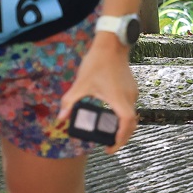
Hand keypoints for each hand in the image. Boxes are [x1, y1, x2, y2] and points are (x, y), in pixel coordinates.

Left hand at [56, 30, 138, 153]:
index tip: (110, 148)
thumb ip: (69, 103)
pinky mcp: (132, 86)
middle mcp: (129, 98)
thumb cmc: (96, 63)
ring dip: (124, 126)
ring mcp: (133, 92)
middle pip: (132, 124)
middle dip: (122, 137)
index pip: (126, 126)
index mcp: (119, 100)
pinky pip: (130, 106)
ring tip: (110, 132)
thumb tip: (59, 120)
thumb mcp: (80, 84)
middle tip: (110, 145)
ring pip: (132, 115)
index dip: (120, 140)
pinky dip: (124, 115)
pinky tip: (112, 113)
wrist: (111, 44)